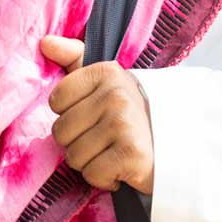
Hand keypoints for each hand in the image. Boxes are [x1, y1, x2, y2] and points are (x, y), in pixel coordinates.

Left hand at [40, 35, 155, 195]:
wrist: (176, 149)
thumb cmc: (129, 116)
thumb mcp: (104, 81)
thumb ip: (73, 58)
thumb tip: (44, 42)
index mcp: (106, 72)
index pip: (56, 100)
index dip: (69, 115)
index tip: (93, 115)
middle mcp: (115, 94)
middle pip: (61, 131)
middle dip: (77, 143)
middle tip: (104, 140)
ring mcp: (124, 123)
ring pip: (73, 156)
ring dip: (90, 163)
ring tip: (112, 153)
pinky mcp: (132, 154)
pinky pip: (92, 174)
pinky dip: (104, 179)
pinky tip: (120, 168)